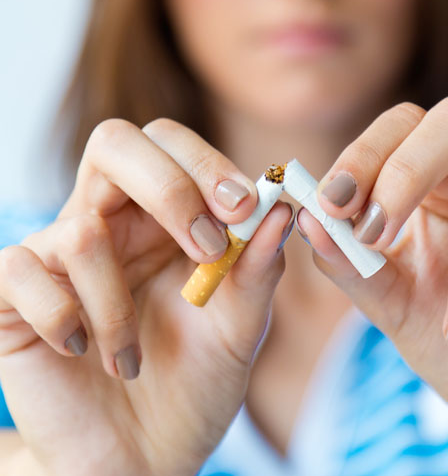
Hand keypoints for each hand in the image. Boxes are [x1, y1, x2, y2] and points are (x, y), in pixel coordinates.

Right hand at [0, 118, 293, 475]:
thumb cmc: (194, 385)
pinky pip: (21, 272)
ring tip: (134, 360)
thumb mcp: (240, 328)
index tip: (243, 208)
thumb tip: (281, 210)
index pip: (171, 144)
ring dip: (119, 303)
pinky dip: (63, 317)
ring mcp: (57, 256)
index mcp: (164, 218)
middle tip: (206, 247)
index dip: (205, 164)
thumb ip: (258, 269)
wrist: (142, 458)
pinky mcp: (14, 297)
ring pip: (81, 229)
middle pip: (116, 143)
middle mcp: (110, 223)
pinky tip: (85, 354)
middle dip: (168, 188)